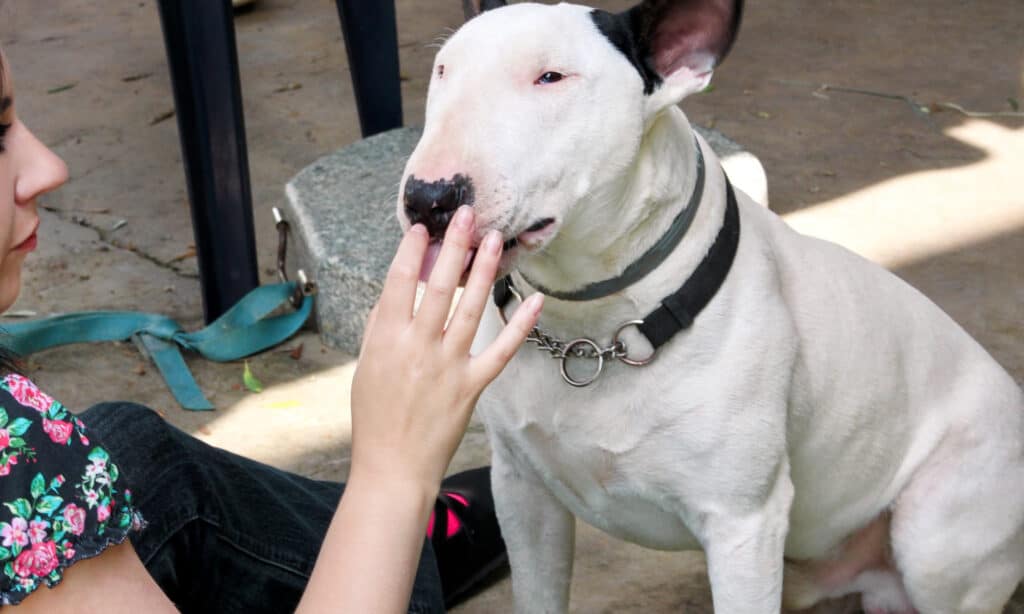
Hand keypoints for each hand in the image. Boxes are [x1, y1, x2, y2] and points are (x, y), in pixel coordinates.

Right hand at [349, 206, 541, 498]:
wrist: (393, 466)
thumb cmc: (375, 416)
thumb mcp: (367, 367)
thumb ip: (381, 328)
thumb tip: (395, 294)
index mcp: (388, 339)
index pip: (400, 283)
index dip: (411, 251)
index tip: (423, 228)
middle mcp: (419, 346)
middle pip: (440, 286)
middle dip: (454, 246)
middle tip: (467, 214)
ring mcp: (449, 365)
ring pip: (471, 308)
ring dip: (485, 271)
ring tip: (494, 239)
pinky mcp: (473, 385)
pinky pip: (502, 350)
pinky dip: (520, 325)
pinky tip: (534, 299)